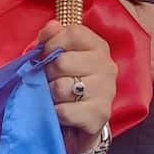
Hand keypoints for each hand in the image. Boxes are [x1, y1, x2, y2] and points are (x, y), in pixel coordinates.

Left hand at [38, 19, 116, 146]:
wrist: (79, 127)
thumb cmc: (66, 85)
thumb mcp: (58, 59)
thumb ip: (53, 39)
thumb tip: (51, 27)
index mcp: (98, 47)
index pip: (73, 33)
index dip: (52, 43)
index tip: (46, 54)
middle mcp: (107, 67)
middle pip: (62, 62)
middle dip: (47, 74)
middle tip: (51, 82)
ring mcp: (106, 92)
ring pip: (61, 87)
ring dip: (51, 96)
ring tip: (56, 99)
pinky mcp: (99, 115)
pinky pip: (64, 111)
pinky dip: (55, 114)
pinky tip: (60, 114)